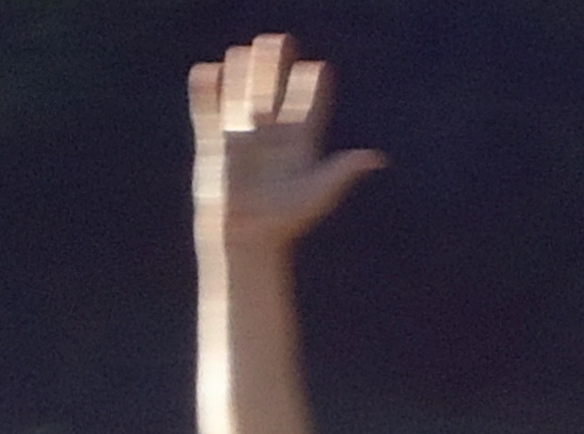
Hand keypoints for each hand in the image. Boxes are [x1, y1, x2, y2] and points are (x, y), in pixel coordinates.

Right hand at [192, 34, 383, 257]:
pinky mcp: (213, 141)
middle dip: (275, 61)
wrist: (244, 240)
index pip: (309, 97)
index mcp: (299, 138)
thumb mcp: (317, 195)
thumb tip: (376, 158)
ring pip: (241, 88)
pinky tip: (208, 73)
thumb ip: (342, 172)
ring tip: (240, 54)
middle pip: (275, 83)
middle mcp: (271, 131)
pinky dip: (206, 88)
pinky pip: (208, 107)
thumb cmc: (284, 222)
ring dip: (241, 69)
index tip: (314, 71)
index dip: (313, 80)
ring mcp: (241, 133)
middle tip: (277, 43)